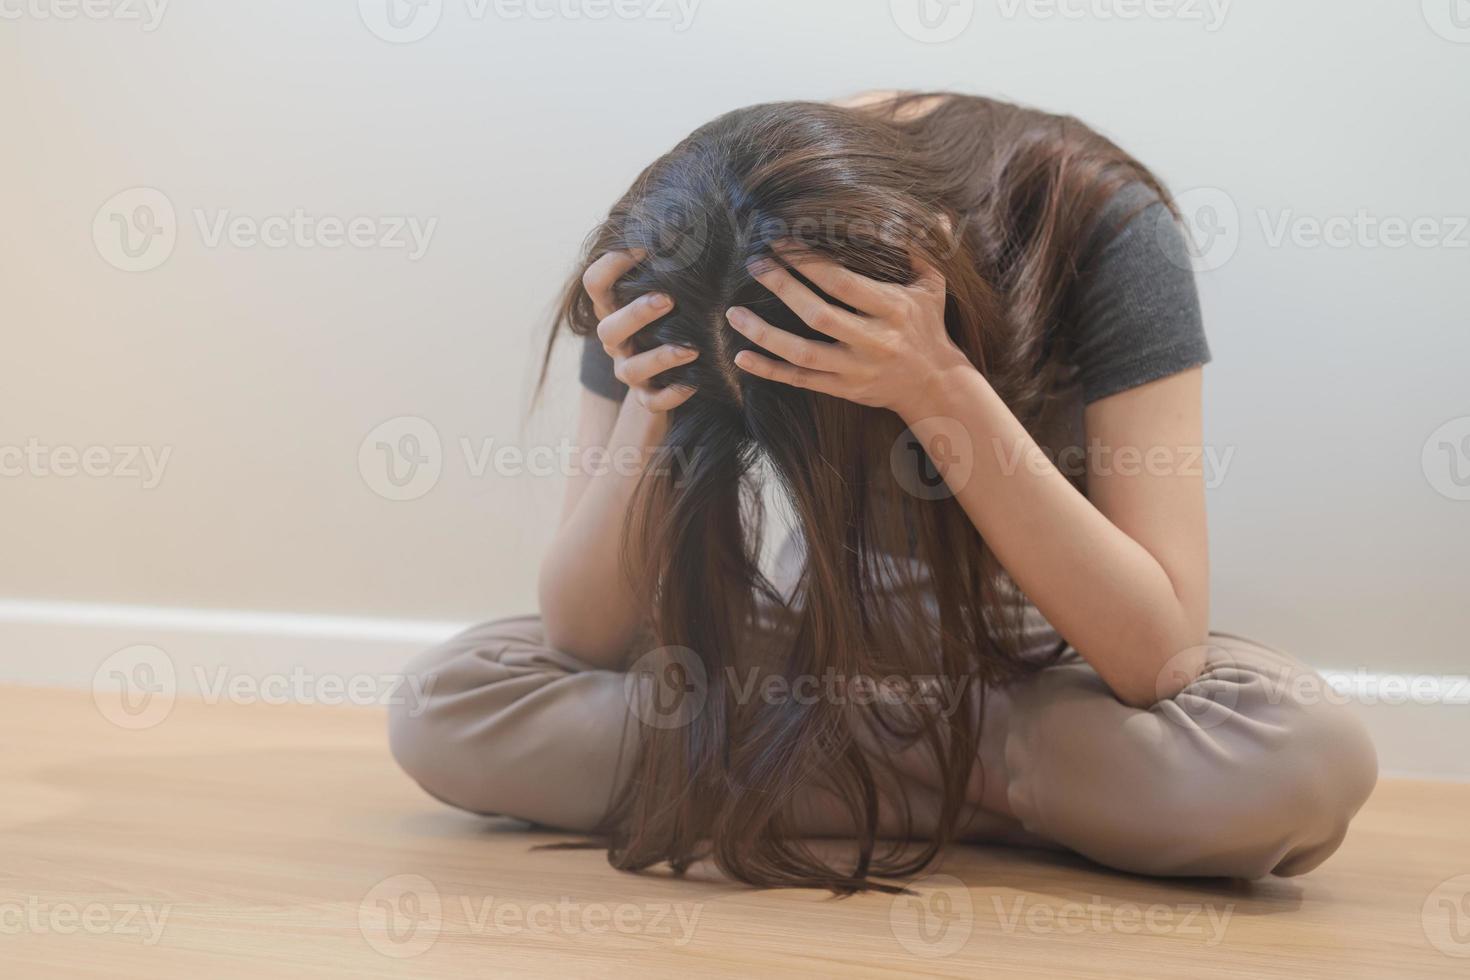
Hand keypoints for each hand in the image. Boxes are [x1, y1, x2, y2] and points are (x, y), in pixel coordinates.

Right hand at [584, 249, 698, 412]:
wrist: (666, 379)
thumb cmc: (670, 321)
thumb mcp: (666, 293)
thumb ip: (669, 267)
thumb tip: (691, 218)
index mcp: (614, 310)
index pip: (595, 283)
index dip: (611, 264)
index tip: (643, 247)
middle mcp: (616, 342)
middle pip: (609, 328)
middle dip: (636, 313)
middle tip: (668, 299)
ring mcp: (628, 371)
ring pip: (630, 370)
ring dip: (659, 358)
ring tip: (691, 350)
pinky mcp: (647, 398)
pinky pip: (652, 402)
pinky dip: (671, 395)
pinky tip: (693, 385)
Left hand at [725, 243, 973, 420]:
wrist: (933, 384)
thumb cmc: (927, 325)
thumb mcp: (932, 286)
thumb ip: (923, 249)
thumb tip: (935, 212)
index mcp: (892, 309)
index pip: (843, 283)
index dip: (809, 263)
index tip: (781, 243)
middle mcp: (872, 341)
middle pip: (818, 315)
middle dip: (782, 288)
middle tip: (755, 264)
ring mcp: (855, 369)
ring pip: (803, 354)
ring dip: (764, 335)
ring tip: (734, 314)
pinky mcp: (843, 388)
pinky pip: (800, 380)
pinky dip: (769, 370)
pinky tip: (742, 357)